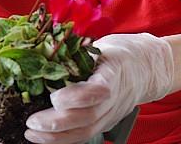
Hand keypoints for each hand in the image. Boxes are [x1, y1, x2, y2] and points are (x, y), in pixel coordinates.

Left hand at [24, 33, 173, 143]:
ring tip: (33, 134)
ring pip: (87, 131)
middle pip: (88, 117)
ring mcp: (113, 112)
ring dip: (57, 137)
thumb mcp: (102, 45)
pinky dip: (65, 138)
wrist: (148, 67)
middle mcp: (115, 97)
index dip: (75, 98)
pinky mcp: (109, 121)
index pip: (97, 91)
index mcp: (114, 71)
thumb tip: (43, 52)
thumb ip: (78, 52)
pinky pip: (87, 133)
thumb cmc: (120, 52)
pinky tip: (45, 137)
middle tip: (32, 122)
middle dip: (57, 123)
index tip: (54, 97)